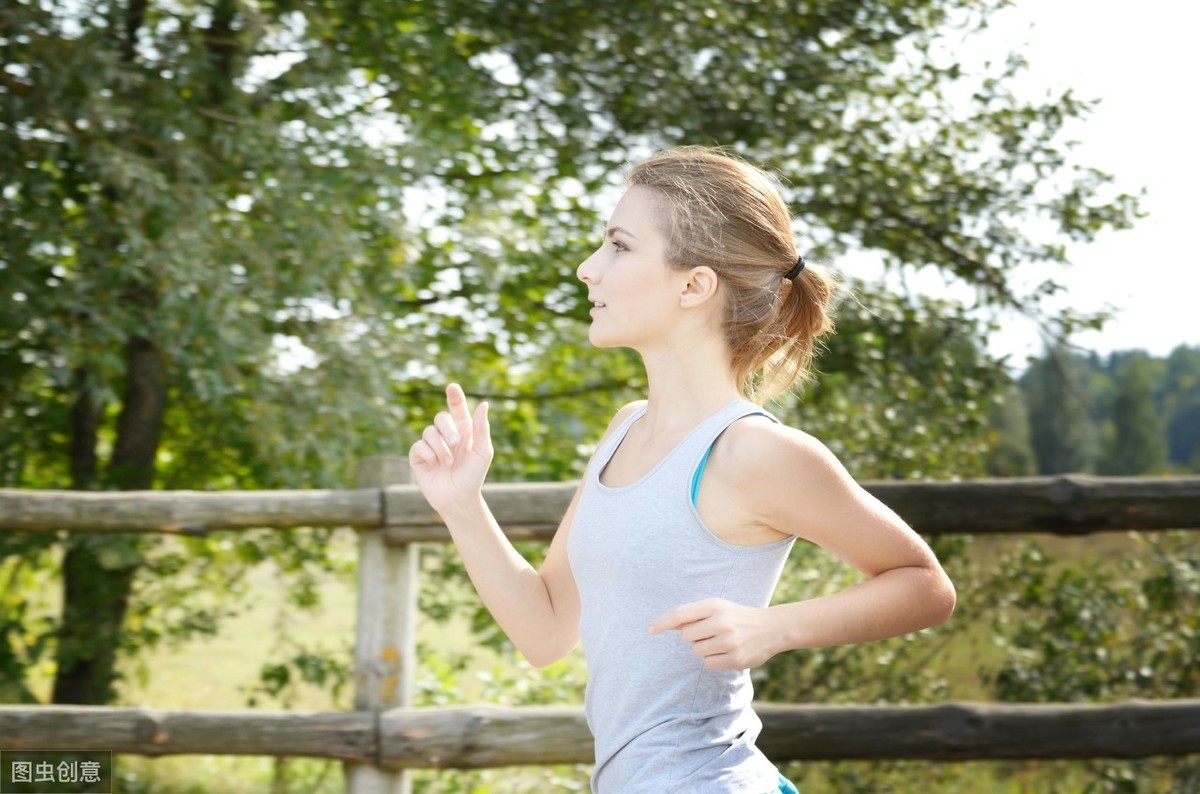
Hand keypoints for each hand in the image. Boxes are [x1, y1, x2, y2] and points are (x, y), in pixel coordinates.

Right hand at [408, 383, 493, 514]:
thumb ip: (481, 428)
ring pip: (429, 431)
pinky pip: (418, 445)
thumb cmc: (473, 475)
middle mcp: (445, 435)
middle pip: (440, 417)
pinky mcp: (418, 456)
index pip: (457, 408)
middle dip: (448, 429)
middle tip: (456, 443)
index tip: (452, 386)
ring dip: (441, 447)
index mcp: (463, 430)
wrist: (459, 498)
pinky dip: (428, 453)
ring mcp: (431, 445)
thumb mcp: (482, 451)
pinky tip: (435, 464)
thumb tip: (484, 404)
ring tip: (448, 462)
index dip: (454, 396)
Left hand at [648, 598, 778, 669]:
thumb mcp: (718, 607)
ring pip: (696, 651)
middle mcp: (721, 622)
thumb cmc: (737, 616)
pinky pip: (708, 663)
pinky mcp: (735, 659)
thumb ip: (694, 615)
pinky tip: (726, 651)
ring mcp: (729, 642)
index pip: (680, 614)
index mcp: (715, 605)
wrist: (771, 628)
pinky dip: (713, 659)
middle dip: (693, 636)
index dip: (662, 622)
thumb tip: (668, 625)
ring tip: (720, 641)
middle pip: (686, 636)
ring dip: (703, 648)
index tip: (650, 630)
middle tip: (709, 632)